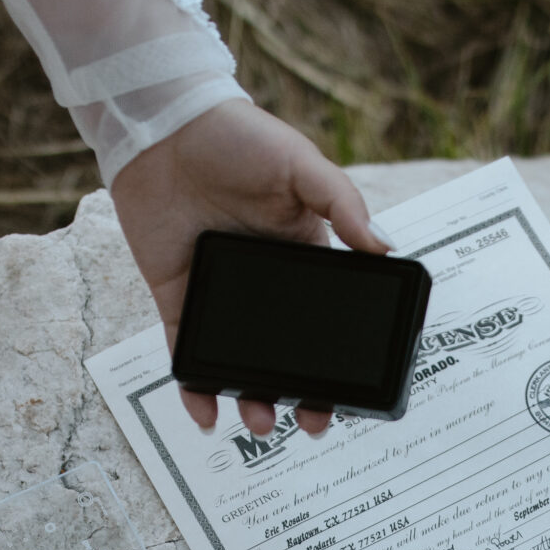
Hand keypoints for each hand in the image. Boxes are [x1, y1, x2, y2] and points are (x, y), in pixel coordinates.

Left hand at [106, 99, 385, 438]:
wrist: (164, 125)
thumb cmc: (237, 137)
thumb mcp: (303, 166)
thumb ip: (344, 206)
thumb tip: (386, 249)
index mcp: (301, 253)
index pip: (327, 317)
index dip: (339, 356)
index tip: (349, 390)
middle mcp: (263, 283)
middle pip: (286, 351)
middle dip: (299, 394)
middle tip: (309, 424)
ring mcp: (219, 294)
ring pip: (238, 360)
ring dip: (250, 398)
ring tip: (259, 423)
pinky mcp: (177, 298)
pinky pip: (187, 351)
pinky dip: (193, 385)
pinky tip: (205, 414)